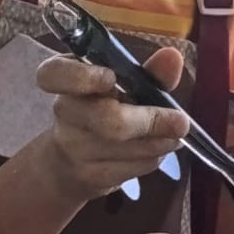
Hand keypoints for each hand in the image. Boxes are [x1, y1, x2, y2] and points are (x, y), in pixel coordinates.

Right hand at [34, 47, 189, 202]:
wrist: (68, 164)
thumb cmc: (102, 111)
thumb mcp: (124, 87)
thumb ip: (149, 73)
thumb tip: (173, 56)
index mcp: (66, 80)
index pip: (53, 74)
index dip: (81, 77)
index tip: (110, 78)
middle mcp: (64, 112)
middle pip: (106, 118)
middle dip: (150, 120)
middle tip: (181, 121)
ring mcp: (73, 148)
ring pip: (126, 146)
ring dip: (159, 141)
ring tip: (173, 136)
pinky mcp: (89, 176)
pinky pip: (131, 168)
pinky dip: (152, 158)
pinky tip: (156, 151)